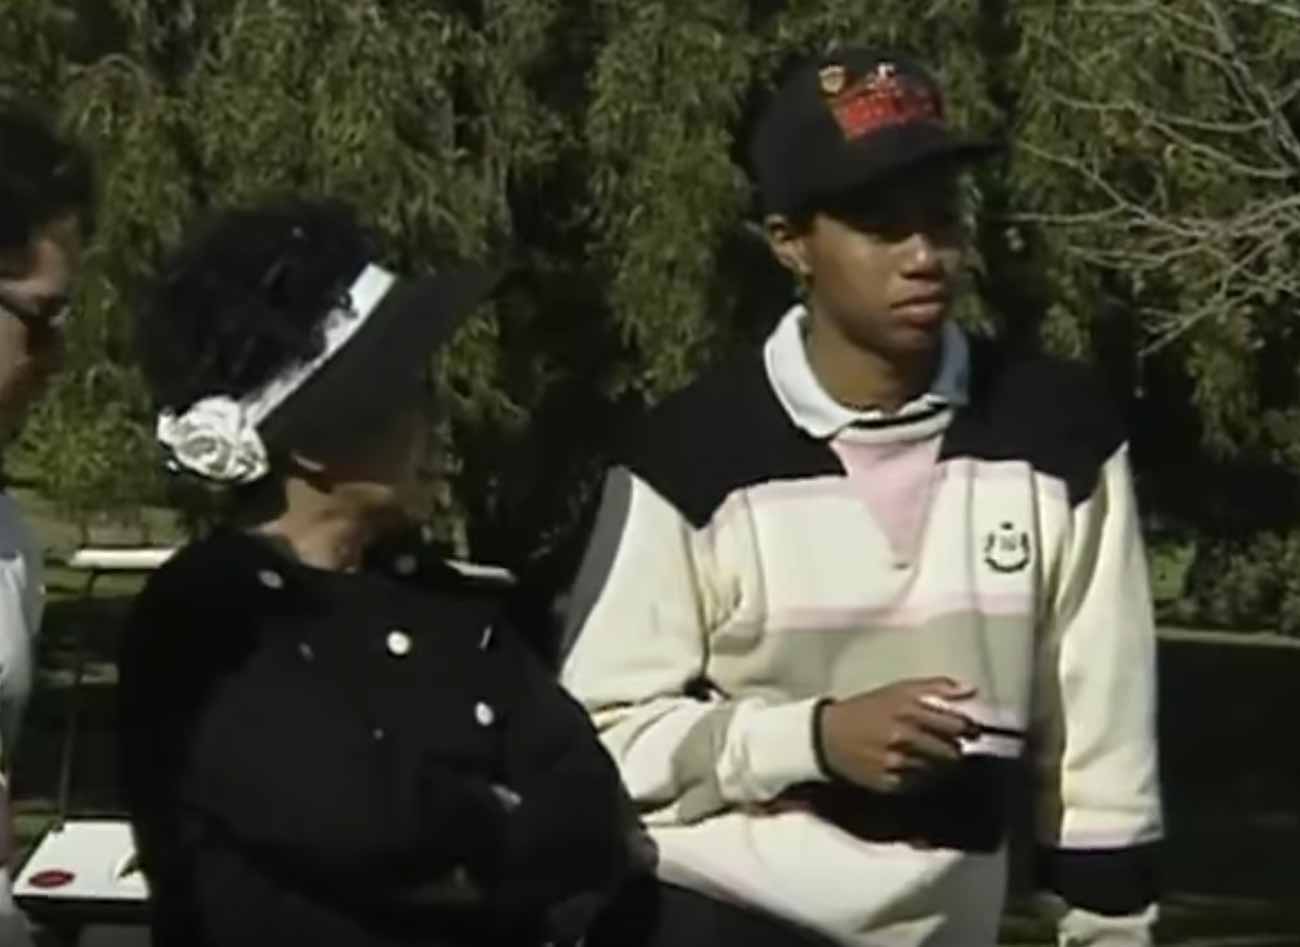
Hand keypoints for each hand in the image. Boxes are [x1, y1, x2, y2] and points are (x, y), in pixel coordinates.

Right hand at [816, 678, 978, 793]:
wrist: (827, 736)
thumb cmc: (866, 709)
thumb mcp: (898, 690)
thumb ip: (937, 687)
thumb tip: (972, 689)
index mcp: (909, 710)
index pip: (958, 726)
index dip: (968, 729)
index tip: (968, 731)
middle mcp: (905, 737)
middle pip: (953, 753)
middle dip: (953, 750)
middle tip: (945, 746)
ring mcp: (897, 763)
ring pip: (939, 772)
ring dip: (937, 766)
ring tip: (924, 756)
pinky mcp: (890, 784)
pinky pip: (920, 785)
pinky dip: (920, 778)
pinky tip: (909, 768)